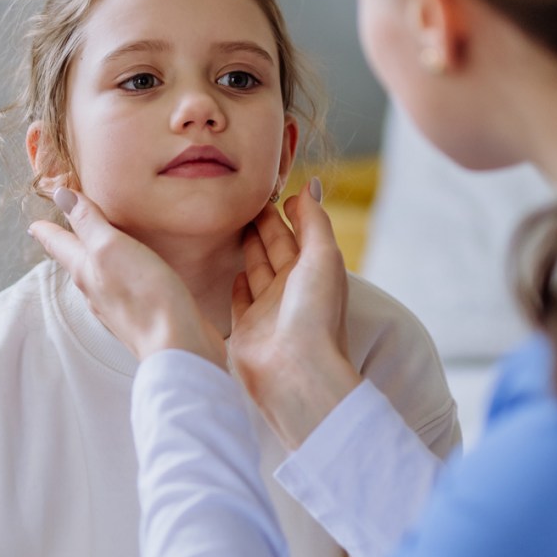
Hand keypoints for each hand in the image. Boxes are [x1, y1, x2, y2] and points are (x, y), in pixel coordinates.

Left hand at [28, 188, 226, 367]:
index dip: (47, 229)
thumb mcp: (112, 248)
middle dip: (68, 244)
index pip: (59, 243)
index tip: (34, 223)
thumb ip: (88, 222)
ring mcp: (118, 305)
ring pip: (97, 276)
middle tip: (61, 234)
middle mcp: (95, 290)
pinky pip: (121, 287)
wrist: (176, 346)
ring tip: (93, 249)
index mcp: (85, 270)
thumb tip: (62, 196)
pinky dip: (118, 273)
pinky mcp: (141, 314)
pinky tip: (129, 274)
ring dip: (92, 260)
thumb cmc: (143, 295)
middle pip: (75, 261)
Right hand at [229, 178, 361, 447]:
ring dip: (249, 248)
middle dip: (264, 224)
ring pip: (256, 269)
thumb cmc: (315, 314)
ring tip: (234, 225)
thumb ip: (314, 220)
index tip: (271, 189)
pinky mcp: (246, 328)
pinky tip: (233, 271)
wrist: (296, 372)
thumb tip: (311, 184)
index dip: (288, 211)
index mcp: (314, 271)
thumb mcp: (322, 257)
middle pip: (275, 248)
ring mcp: (268, 309)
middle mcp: (292, 289)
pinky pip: (241, 300)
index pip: (298, 232)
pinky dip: (238, 284)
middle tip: (245, 200)